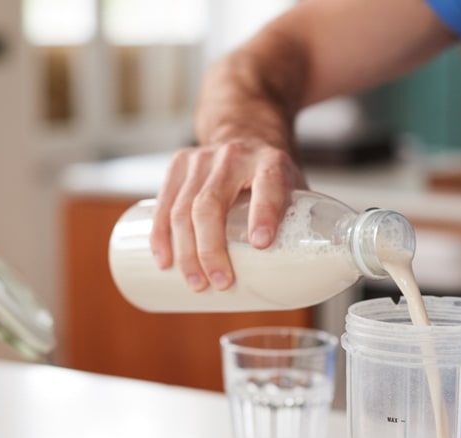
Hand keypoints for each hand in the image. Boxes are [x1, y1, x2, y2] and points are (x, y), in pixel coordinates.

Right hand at [148, 139, 306, 292]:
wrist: (245, 132)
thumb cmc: (271, 174)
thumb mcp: (293, 187)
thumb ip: (296, 222)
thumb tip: (300, 277)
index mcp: (270, 161)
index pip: (267, 184)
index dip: (264, 213)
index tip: (262, 244)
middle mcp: (234, 156)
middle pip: (211, 204)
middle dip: (211, 249)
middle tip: (220, 283)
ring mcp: (201, 158)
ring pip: (183, 209)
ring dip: (186, 252)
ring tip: (196, 283)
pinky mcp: (178, 164)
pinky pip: (163, 204)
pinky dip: (161, 236)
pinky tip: (164, 260)